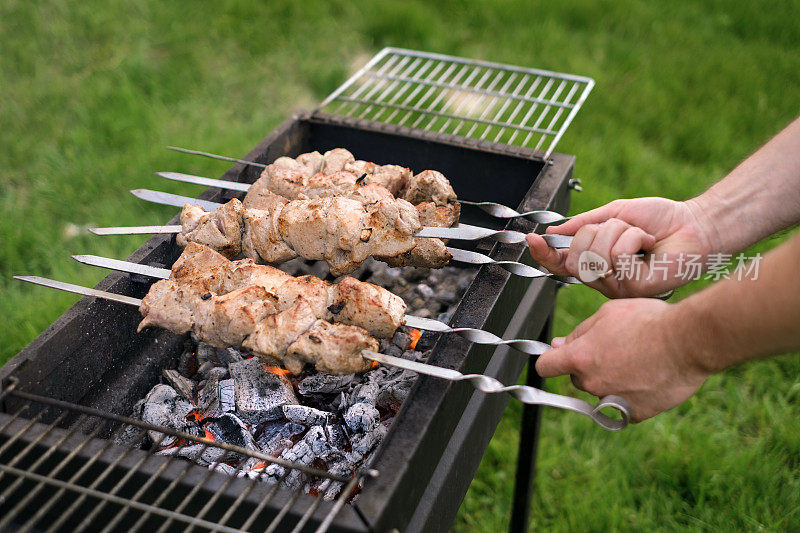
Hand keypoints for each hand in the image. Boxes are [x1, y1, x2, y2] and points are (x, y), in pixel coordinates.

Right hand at [527, 197, 715, 296]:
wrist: (695, 225)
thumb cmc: (661, 220)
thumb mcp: (615, 214)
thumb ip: (584, 223)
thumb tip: (554, 230)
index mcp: (596, 262)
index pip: (560, 263)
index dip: (544, 253)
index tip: (533, 238)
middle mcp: (604, 278)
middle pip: (575, 256)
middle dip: (596, 233)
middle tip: (622, 229)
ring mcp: (618, 286)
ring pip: (596, 255)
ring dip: (619, 233)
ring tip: (641, 237)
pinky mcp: (634, 287)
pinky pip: (617, 257)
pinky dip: (634, 239)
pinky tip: (649, 245)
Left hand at [535, 299, 708, 421]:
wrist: (688, 341)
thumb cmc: (649, 321)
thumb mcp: (608, 313)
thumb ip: (579, 332)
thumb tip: (559, 344)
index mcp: (580, 357)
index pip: (546, 366)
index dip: (550, 360)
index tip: (555, 359)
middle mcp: (591, 382)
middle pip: (576, 377)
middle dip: (587, 366)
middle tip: (615, 350)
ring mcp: (611, 400)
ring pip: (600, 391)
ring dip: (610, 380)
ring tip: (637, 361)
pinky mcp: (633, 413)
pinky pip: (622, 405)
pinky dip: (630, 396)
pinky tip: (646, 378)